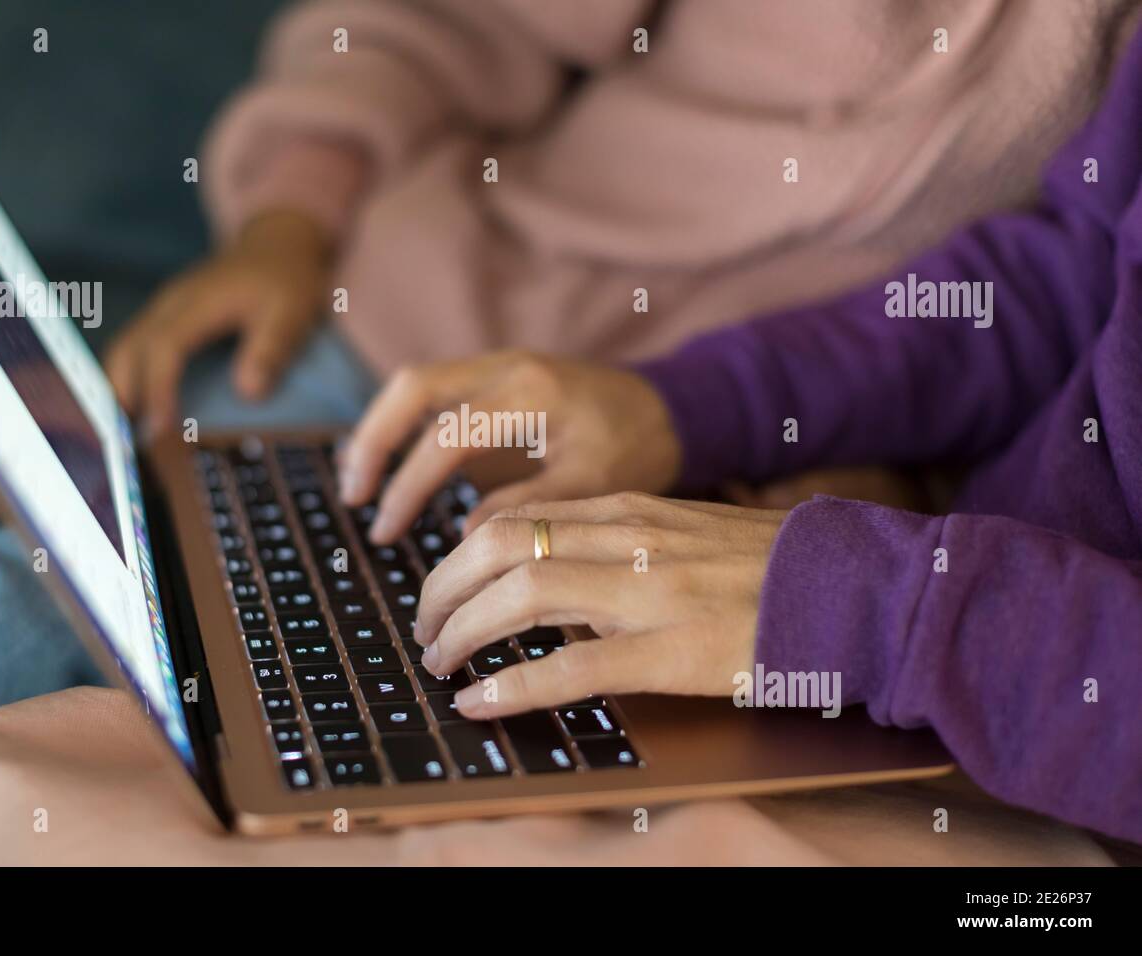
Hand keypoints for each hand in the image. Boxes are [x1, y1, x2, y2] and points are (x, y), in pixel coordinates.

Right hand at [104, 208, 331, 434]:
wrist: (279, 243)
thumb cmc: (287, 280)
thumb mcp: (292, 313)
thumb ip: (271, 350)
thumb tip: (247, 393)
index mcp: (198, 302)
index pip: (165, 348)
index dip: (159, 388)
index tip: (161, 428)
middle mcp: (171, 303)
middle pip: (127, 348)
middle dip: (121, 395)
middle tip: (124, 444)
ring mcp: (164, 307)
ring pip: (124, 348)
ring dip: (119, 389)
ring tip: (124, 435)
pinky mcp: (166, 316)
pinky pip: (135, 347)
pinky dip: (129, 378)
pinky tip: (137, 410)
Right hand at [337, 351, 682, 542]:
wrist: (669, 406)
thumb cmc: (638, 448)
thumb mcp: (592, 486)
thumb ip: (527, 507)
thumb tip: (464, 534)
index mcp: (532, 393)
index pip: (447, 436)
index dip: (409, 486)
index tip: (388, 531)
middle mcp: (506, 367)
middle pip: (412, 387)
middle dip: (373, 440)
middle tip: (354, 497)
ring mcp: (497, 365)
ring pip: (416, 383)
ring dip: (380, 430)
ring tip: (359, 485)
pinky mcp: (495, 376)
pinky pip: (434, 392)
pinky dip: (404, 426)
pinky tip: (392, 466)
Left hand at [413, 492, 785, 717]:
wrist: (854, 586)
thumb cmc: (764, 569)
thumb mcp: (679, 534)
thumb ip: (615, 545)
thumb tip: (547, 575)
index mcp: (626, 513)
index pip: (513, 519)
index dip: (457, 558)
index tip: (440, 592)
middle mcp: (628, 540)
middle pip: (498, 547)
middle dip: (441, 590)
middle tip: (424, 631)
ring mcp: (649, 593)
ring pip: (522, 594)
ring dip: (462, 632)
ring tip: (440, 664)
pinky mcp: (673, 650)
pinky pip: (574, 666)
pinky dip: (514, 685)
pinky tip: (481, 701)